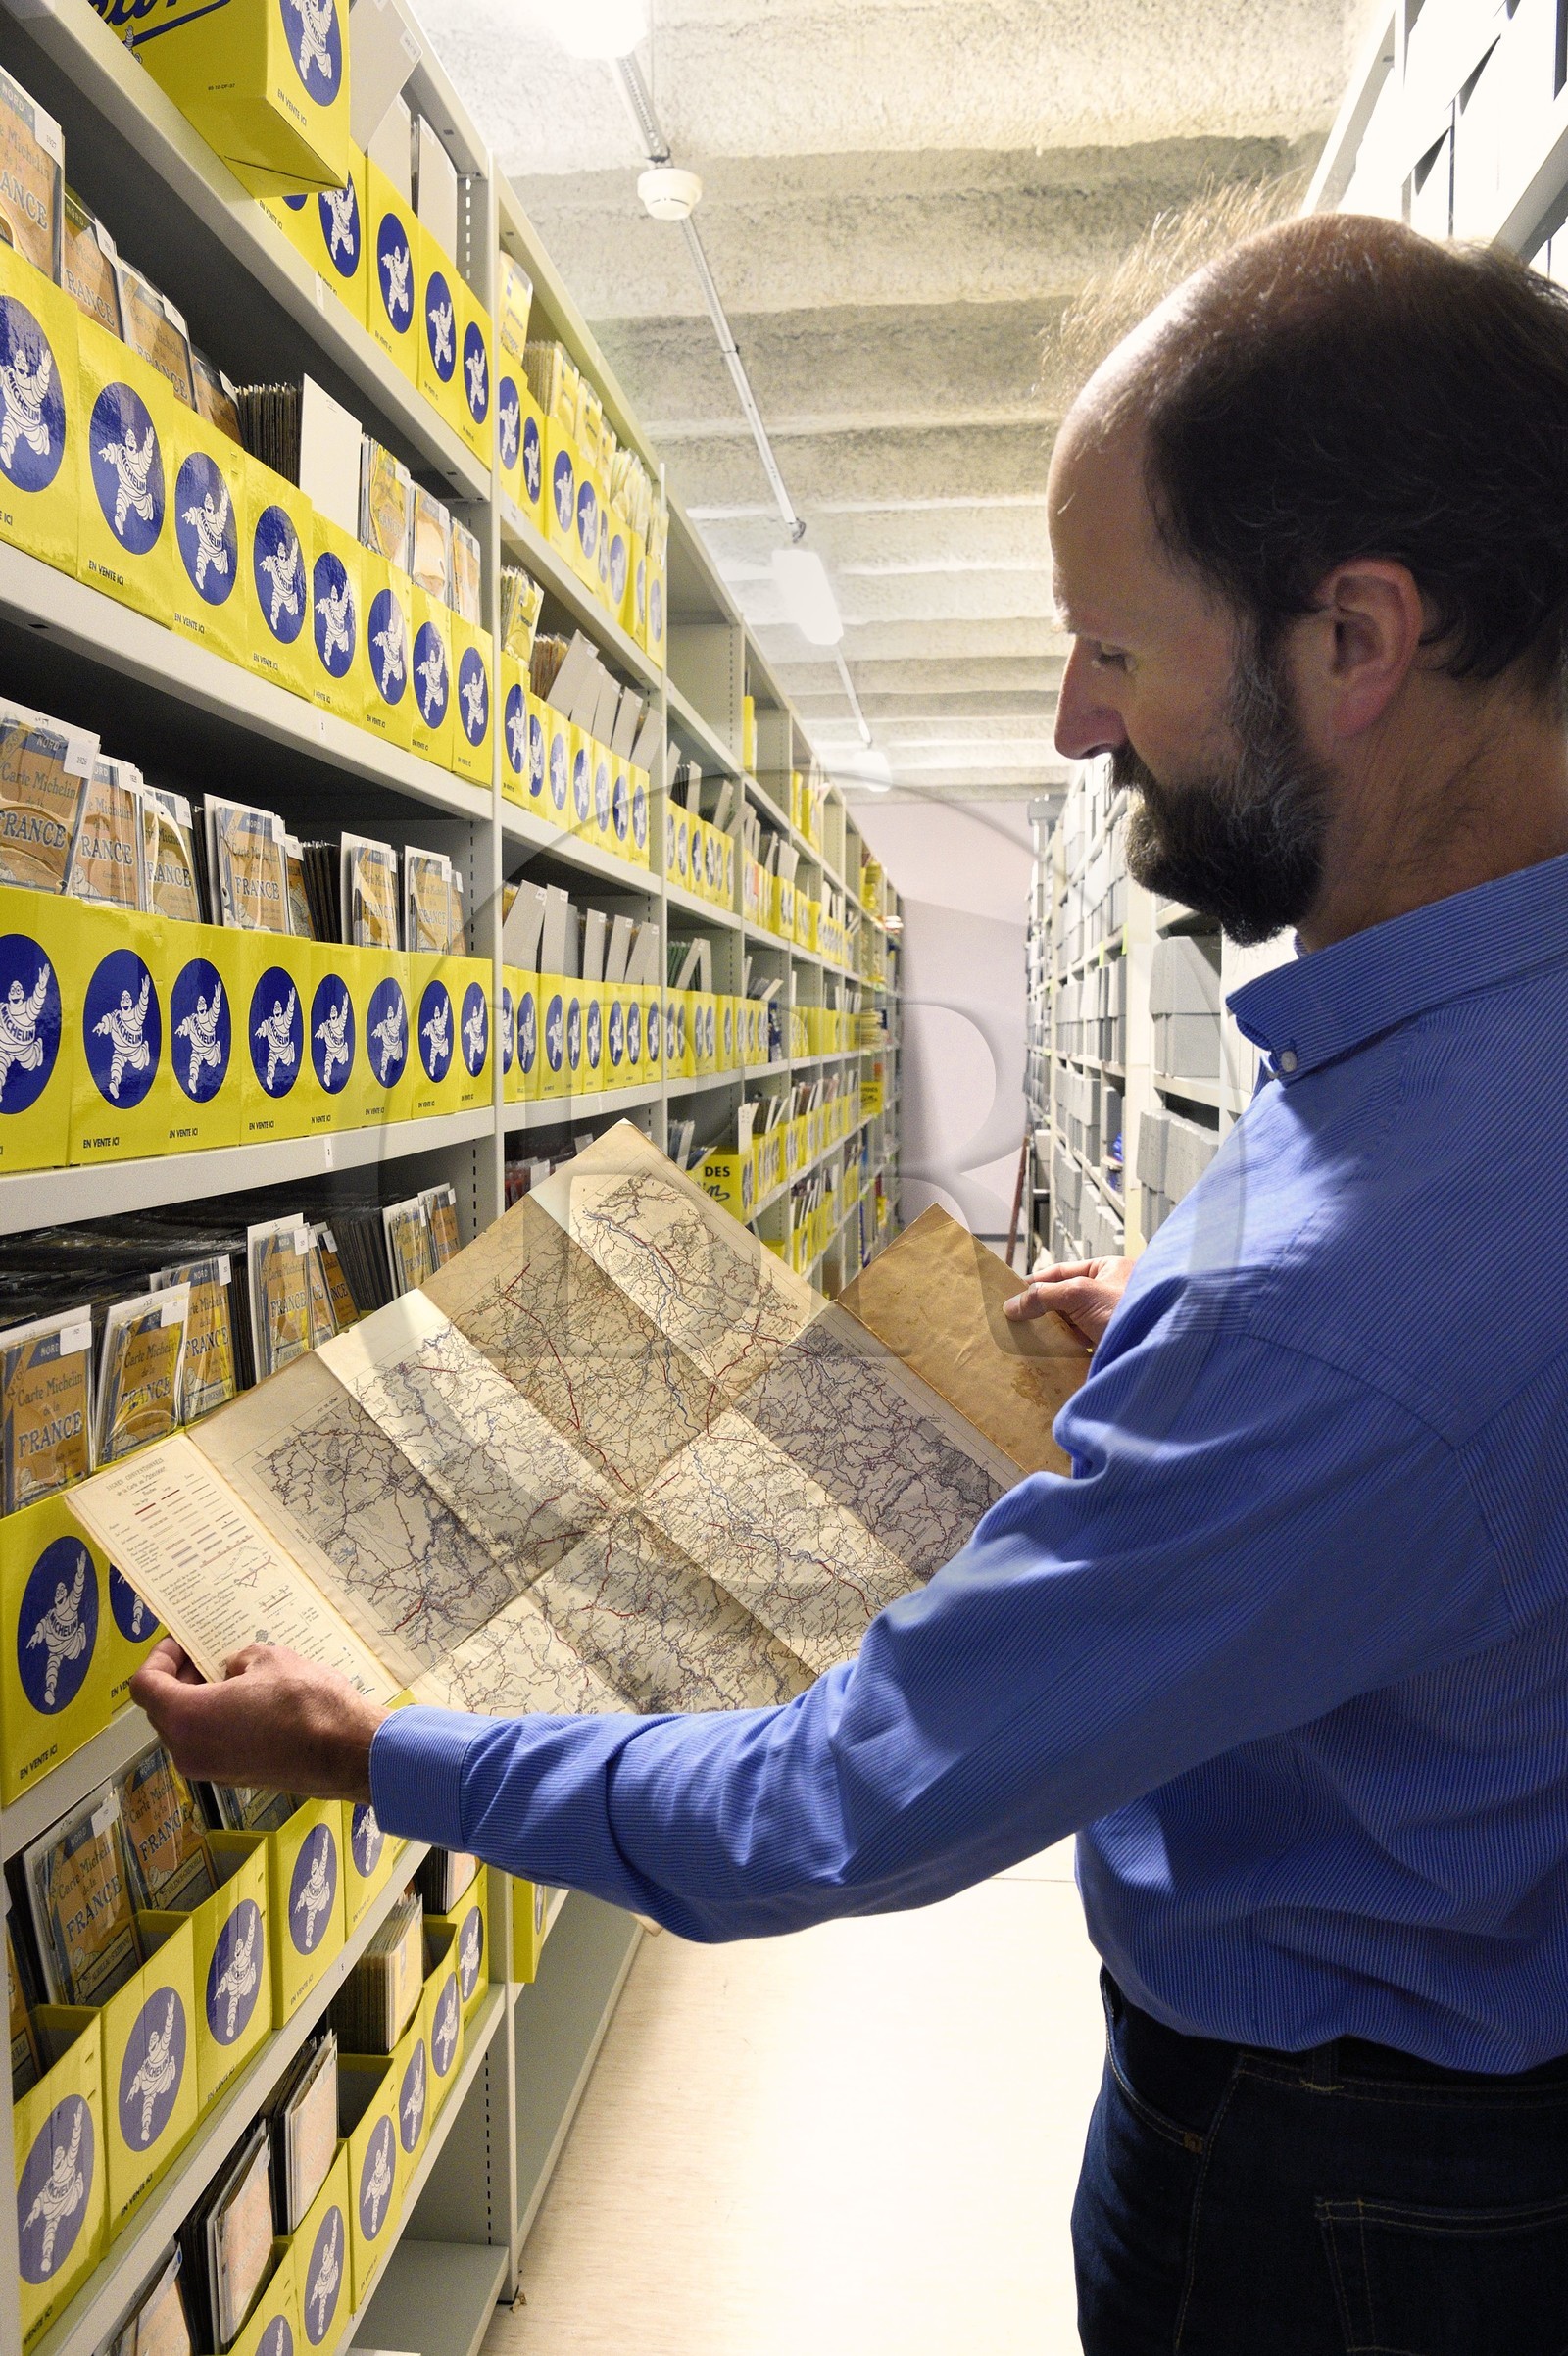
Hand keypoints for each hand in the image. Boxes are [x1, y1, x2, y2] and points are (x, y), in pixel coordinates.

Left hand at [130, 1639, 387, 1802]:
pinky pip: (209, 1744)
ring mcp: (210, 1770)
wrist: (344, 1751)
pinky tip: (249, 1701)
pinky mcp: (233, 1778)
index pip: (146, 1686)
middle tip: (206, 1655)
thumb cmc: (304, 1701)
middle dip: (179, 1679)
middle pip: (162, 1710)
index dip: (159, 1657)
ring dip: (199, 1701)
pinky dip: (216, 1721)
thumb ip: (238, 1661)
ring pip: (186, 1729)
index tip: (182, 1642)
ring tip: (232, 1676)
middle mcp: (188, 1751)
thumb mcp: (268, 1659)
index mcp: (187, 1718)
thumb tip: (234, 1672)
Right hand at [1003, 1256, 1134, 1349]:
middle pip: (1064, 1299)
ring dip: (1052, 1333)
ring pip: (1072, 1324)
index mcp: (1107, 1270)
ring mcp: (1111, 1320)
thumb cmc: (1131, 1310)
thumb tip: (1012, 1305)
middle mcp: (1110, 1293)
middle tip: (1014, 1322)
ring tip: (1025, 1342)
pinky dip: (1065, 1350)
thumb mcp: (1081, 1293)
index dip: (1035, 1283)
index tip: (1011, 1296)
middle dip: (1042, 1311)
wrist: (1161, 1350)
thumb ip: (1044, 1295)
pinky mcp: (1111, 1345)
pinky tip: (1048, 1357)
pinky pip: (1082, 1345)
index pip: (1061, 1271)